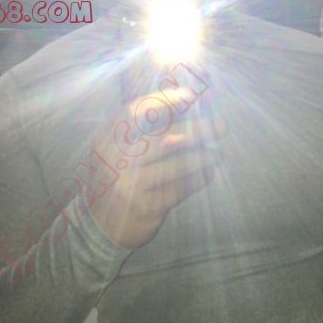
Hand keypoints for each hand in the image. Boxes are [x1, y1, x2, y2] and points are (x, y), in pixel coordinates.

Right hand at [88, 86, 227, 249]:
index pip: (135, 112)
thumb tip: (182, 99)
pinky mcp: (147, 207)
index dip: (163, 101)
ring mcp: (132, 185)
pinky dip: (197, 180)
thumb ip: (141, 128)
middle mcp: (117, 161)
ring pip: (176, 166)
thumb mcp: (117, 150)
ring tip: (217, 156)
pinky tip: (207, 174)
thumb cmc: (116, 178)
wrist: (101, 225)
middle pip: (163, 138)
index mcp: (107, 140)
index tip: (190, 96)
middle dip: (197, 130)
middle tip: (221, 127)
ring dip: (203, 158)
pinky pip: (180, 189)